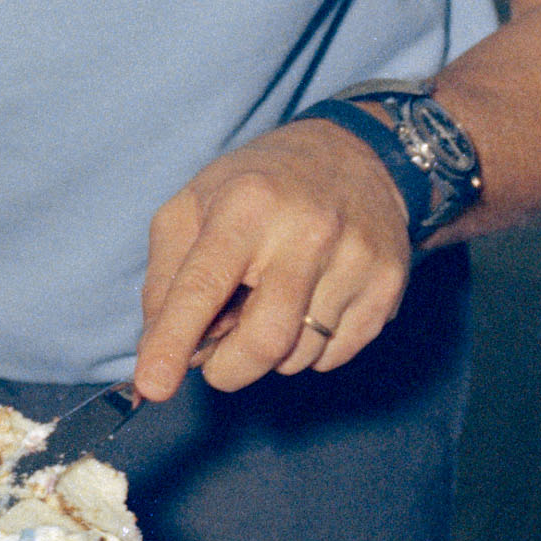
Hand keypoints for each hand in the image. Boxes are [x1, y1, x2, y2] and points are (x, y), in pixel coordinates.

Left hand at [136, 119, 411, 401]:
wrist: (355, 155)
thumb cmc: (258, 188)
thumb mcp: (192, 209)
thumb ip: (165, 282)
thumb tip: (152, 355)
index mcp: (246, 206)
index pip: (203, 287)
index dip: (174, 341)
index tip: (153, 386)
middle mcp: (306, 230)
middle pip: (265, 339)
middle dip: (229, 369)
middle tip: (215, 360)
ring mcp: (355, 258)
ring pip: (300, 356)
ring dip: (270, 354)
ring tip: (270, 304)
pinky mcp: (387, 284)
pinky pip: (335, 356)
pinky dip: (309, 349)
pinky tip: (308, 306)